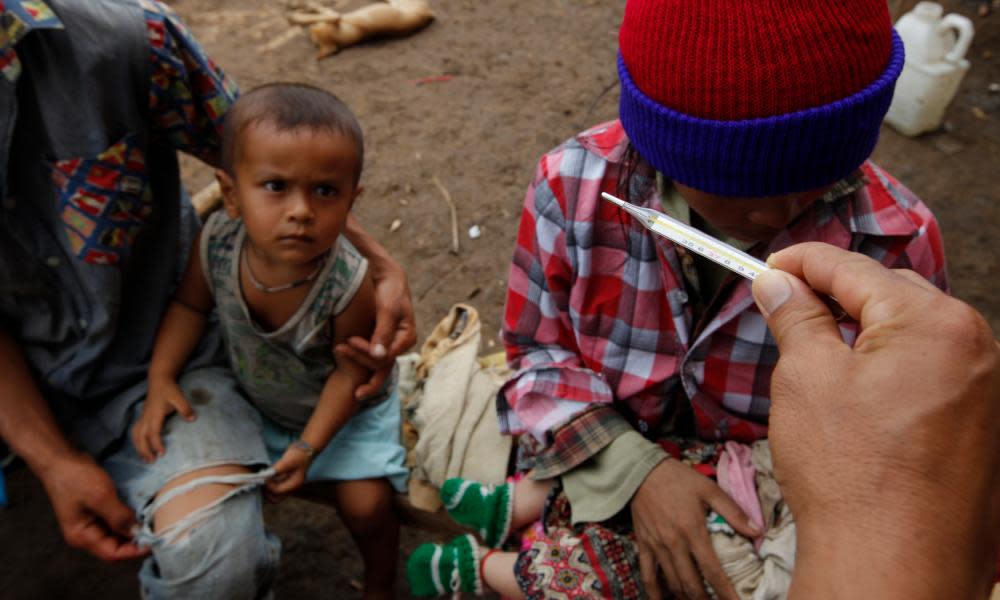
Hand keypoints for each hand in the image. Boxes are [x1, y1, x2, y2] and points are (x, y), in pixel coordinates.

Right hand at [39, 452, 148, 561]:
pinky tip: (143, 514)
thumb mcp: (101, 497)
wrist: (61, 459)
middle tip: (159, 532)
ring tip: (154, 524)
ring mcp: (90, 524)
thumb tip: (137, 532)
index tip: (155, 542)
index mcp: (82, 536)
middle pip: (116, 546)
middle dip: (136, 542)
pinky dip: (128, 520)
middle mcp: (85, 535)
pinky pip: (115, 522)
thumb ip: (119, 517)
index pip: (112, 554)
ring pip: (117, 535)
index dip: (134, 551)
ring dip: (134, 530)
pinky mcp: (95, 513)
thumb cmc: (77, 478)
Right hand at [131, 378, 194, 462]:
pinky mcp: (142, 417)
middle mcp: (146, 417)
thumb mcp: (179, 397)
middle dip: (145, 450)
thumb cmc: (169, 389)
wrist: (159, 380)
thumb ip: (185, 408)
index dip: (156, 444)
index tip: (162, 453)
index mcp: (154, 414)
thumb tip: (193, 419)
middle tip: (152, 461)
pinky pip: (135, 432)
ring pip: (135, 435)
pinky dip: (136, 442)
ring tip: (145, 459)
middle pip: (141, 437)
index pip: (153, 432)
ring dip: (138, 448)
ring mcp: (142, 417)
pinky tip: (141, 448)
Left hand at [265, 446, 310, 501]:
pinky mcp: (285, 480)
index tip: (264, 475)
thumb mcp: (288, 461)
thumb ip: (276, 469)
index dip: (269, 484)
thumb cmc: (299, 454)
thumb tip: (265, 475)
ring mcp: (288, 485)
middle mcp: (292, 487)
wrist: (306, 448)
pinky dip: (269, 484)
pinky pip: (275, 488)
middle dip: (267, 493)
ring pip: (274, 494)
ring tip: (263, 479)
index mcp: (295, 484)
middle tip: (262, 482)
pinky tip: (267, 476)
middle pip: (276, 498)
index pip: (278, 491)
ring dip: (267, 490)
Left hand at [335, 259, 415, 398]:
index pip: (386, 356)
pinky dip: (355, 354)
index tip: (350, 340)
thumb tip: (379, 356)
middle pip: (379, 363)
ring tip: (338, 349)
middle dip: (359, 358)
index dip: (367, 352)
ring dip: (355, 360)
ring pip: (373, 363)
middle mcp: (399, 345)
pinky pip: (368, 355)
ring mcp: (388, 344)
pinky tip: (341, 349)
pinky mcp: (378, 341)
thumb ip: (383, 332)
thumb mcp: (388, 309)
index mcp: (407, 338)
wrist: (385, 277)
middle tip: (339, 347)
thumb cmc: (389, 290)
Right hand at [631, 459, 759, 599]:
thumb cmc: (679, 479)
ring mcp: (657, 547)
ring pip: (672, 583)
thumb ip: (733, 512)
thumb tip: (758, 531)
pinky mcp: (643, 545)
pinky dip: (655, 593)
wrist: (641, 471)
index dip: (725, 592)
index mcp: (693, 531)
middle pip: (691, 584)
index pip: (713, 571)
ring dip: (686, 598)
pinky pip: (648, 575)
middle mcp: (674, 544)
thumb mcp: (709, 489)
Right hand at [753, 242, 999, 597]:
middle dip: (834, 296)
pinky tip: (853, 394)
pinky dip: (887, 366)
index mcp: (932, 322)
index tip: (769, 266)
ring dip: (862, 333)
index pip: (854, 269)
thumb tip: (780, 284)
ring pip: (910, 333)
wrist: (895, 563)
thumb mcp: (806, 378)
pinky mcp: (979, 422)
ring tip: (815, 356)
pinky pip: (928, 370)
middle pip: (889, 295)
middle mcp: (973, 345)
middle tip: (785, 308)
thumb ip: (796, 317)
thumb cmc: (852, 476)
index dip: (801, 262)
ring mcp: (984, 386)